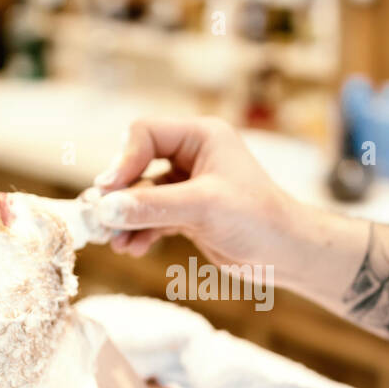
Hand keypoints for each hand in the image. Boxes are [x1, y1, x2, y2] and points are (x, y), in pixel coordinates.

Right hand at [94, 117, 306, 276]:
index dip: (122, 161)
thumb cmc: (257, 219)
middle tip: (101, 219)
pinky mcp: (188, 212)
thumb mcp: (202, 208)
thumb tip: (105, 209)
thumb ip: (152, 207)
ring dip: (126, 218)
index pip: (144, 133)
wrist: (287, 254)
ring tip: (115, 242)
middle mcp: (193, 154)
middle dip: (120, 195)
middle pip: (137, 163)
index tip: (108, 191)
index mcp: (201, 135)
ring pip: (142, 195)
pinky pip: (152, 216)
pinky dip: (140, 231)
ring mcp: (189, 185)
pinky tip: (132, 248)